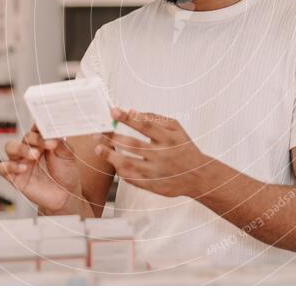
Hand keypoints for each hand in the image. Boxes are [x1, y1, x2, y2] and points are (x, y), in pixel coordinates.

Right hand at [0, 124, 82, 213]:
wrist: (65, 195)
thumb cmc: (66, 172)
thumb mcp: (68, 156)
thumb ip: (60, 144)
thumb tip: (51, 136)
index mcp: (42, 141)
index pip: (36, 128)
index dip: (39, 126)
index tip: (45, 128)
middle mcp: (29, 149)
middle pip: (25, 137)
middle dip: (34, 139)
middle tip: (44, 145)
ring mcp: (21, 162)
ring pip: (10, 147)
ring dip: (20, 149)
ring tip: (34, 155)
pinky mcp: (15, 176)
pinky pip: (3, 167)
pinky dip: (10, 166)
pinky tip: (23, 168)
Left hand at [95, 107, 209, 197]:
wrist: (197, 176)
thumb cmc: (184, 149)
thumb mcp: (177, 129)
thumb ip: (156, 119)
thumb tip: (133, 111)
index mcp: (168, 139)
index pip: (144, 125)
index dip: (127, 117)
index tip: (113, 111)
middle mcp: (161, 155)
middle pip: (132, 145)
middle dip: (112, 137)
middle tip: (98, 132)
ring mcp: (155, 171)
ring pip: (128, 163)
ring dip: (110, 155)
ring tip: (98, 148)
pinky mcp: (152, 184)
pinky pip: (131, 178)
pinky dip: (120, 170)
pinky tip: (113, 163)